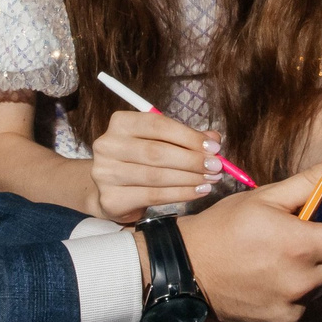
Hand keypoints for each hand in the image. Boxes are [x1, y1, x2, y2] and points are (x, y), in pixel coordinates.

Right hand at [88, 109, 221, 221]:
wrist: (112, 192)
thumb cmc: (140, 162)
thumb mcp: (161, 142)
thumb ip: (185, 138)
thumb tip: (214, 139)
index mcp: (120, 123)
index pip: (158, 125)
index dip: (188, 136)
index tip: (214, 147)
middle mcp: (107, 145)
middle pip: (156, 152)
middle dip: (192, 160)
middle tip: (216, 166)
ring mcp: (105, 173)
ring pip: (156, 176)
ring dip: (189, 179)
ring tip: (210, 180)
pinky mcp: (111, 198)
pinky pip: (153, 196)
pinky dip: (180, 194)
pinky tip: (197, 192)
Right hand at [177, 161, 321, 321]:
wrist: (184, 271)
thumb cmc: (222, 228)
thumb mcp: (262, 197)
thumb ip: (307, 183)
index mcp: (303, 246)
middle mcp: (304, 282)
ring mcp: (294, 307)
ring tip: (294, 255)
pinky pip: (308, 305)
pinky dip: (302, 291)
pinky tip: (277, 276)